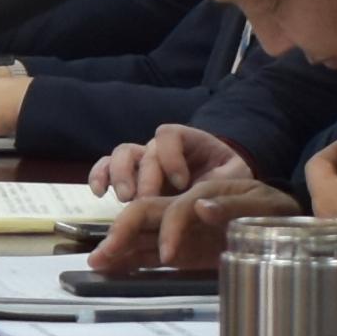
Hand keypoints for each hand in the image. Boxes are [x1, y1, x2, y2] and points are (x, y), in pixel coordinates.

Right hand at [88, 124, 247, 200]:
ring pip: (121, 155)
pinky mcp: (130, 179)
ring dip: (120, 175)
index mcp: (187, 140)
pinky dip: (100, 177)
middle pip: (144, 150)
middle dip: (144, 175)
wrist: (220, 191)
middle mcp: (161, 149)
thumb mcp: (236, 177)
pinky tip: (100, 193)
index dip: (171, 157)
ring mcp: (142, 162)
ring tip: (125, 198)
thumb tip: (205, 200)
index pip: (169, 135)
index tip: (182, 184)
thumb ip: (226, 181)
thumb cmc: (229, 180)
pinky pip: (106, 169)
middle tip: (146, 198)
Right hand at [89, 172, 298, 277]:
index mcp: (203, 192)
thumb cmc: (277, 212)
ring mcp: (179, 229)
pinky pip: (146, 251)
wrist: (286, 228)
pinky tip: (111, 271)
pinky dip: (127, 260)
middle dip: (120, 230)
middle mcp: (184, 206)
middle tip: (102, 258)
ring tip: (97, 264)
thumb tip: (199, 206)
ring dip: (115, 244)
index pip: (175, 208)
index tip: (170, 256)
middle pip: (141, 210)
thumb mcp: (265, 204)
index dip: (169, 229)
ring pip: (137, 230)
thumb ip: (236, 205)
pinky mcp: (179, 249)